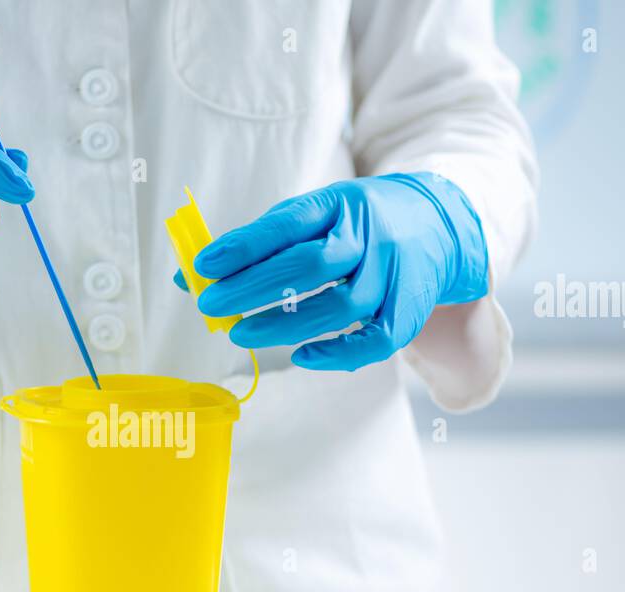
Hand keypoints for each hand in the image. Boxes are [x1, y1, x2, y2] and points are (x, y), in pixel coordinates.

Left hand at [179, 174, 487, 370]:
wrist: (436, 225)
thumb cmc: (353, 225)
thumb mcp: (311, 217)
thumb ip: (256, 244)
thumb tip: (188, 275)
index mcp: (339, 203)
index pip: (288, 223)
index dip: (244, 246)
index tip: (205, 266)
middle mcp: (370, 234)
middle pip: (311, 264)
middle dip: (253, 287)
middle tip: (211, 305)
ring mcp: (392, 274)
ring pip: (340, 306)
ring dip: (284, 324)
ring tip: (240, 333)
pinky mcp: (407, 310)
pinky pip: (375, 340)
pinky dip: (337, 353)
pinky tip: (301, 356)